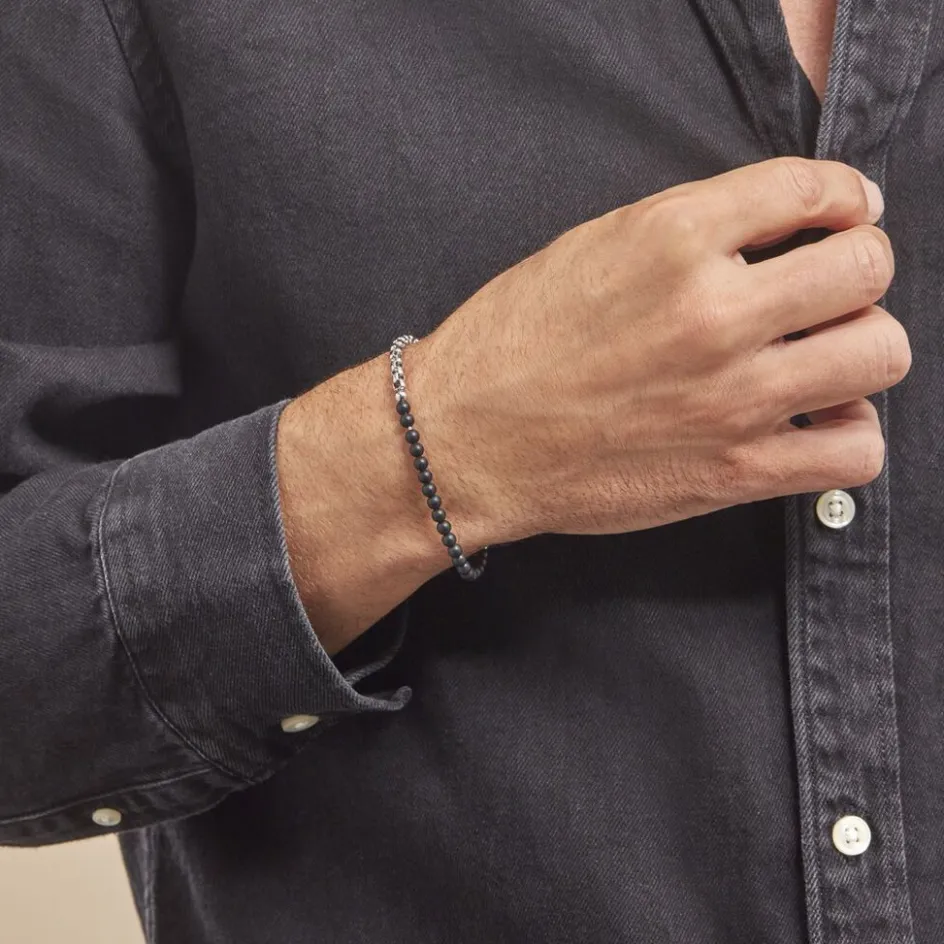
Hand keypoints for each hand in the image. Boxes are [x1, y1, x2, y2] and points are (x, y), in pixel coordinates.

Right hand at [406, 157, 908, 545]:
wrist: (463, 439)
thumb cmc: (512, 342)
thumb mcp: (591, 247)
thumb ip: (692, 228)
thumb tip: (782, 225)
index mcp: (673, 238)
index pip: (817, 188)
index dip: (845, 198)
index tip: (843, 215)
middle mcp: (713, 312)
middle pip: (866, 268)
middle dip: (855, 269)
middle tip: (826, 289)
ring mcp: (731, 398)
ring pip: (880, 354)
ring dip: (860, 348)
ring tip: (821, 359)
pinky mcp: (732, 473)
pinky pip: (856, 453)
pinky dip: (849, 435)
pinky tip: (811, 423)